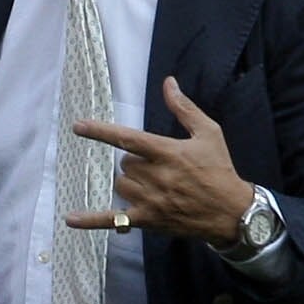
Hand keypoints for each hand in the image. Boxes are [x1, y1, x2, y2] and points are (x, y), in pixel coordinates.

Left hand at [67, 76, 250, 244]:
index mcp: (168, 152)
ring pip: (121, 185)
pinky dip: (91, 220)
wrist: (232, 212)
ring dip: (129, 182)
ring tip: (153, 184)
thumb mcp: (208, 133)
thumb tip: (168, 83)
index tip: (78, 126)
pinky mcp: (149, 220)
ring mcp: (151, 200)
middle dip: (136, 163)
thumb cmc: (220, 169)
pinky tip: (71, 219)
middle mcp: (156, 176)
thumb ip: (184, 108)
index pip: (127, 139)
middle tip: (159, 167)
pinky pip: (114, 219)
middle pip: (125, 164)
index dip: (101, 132)